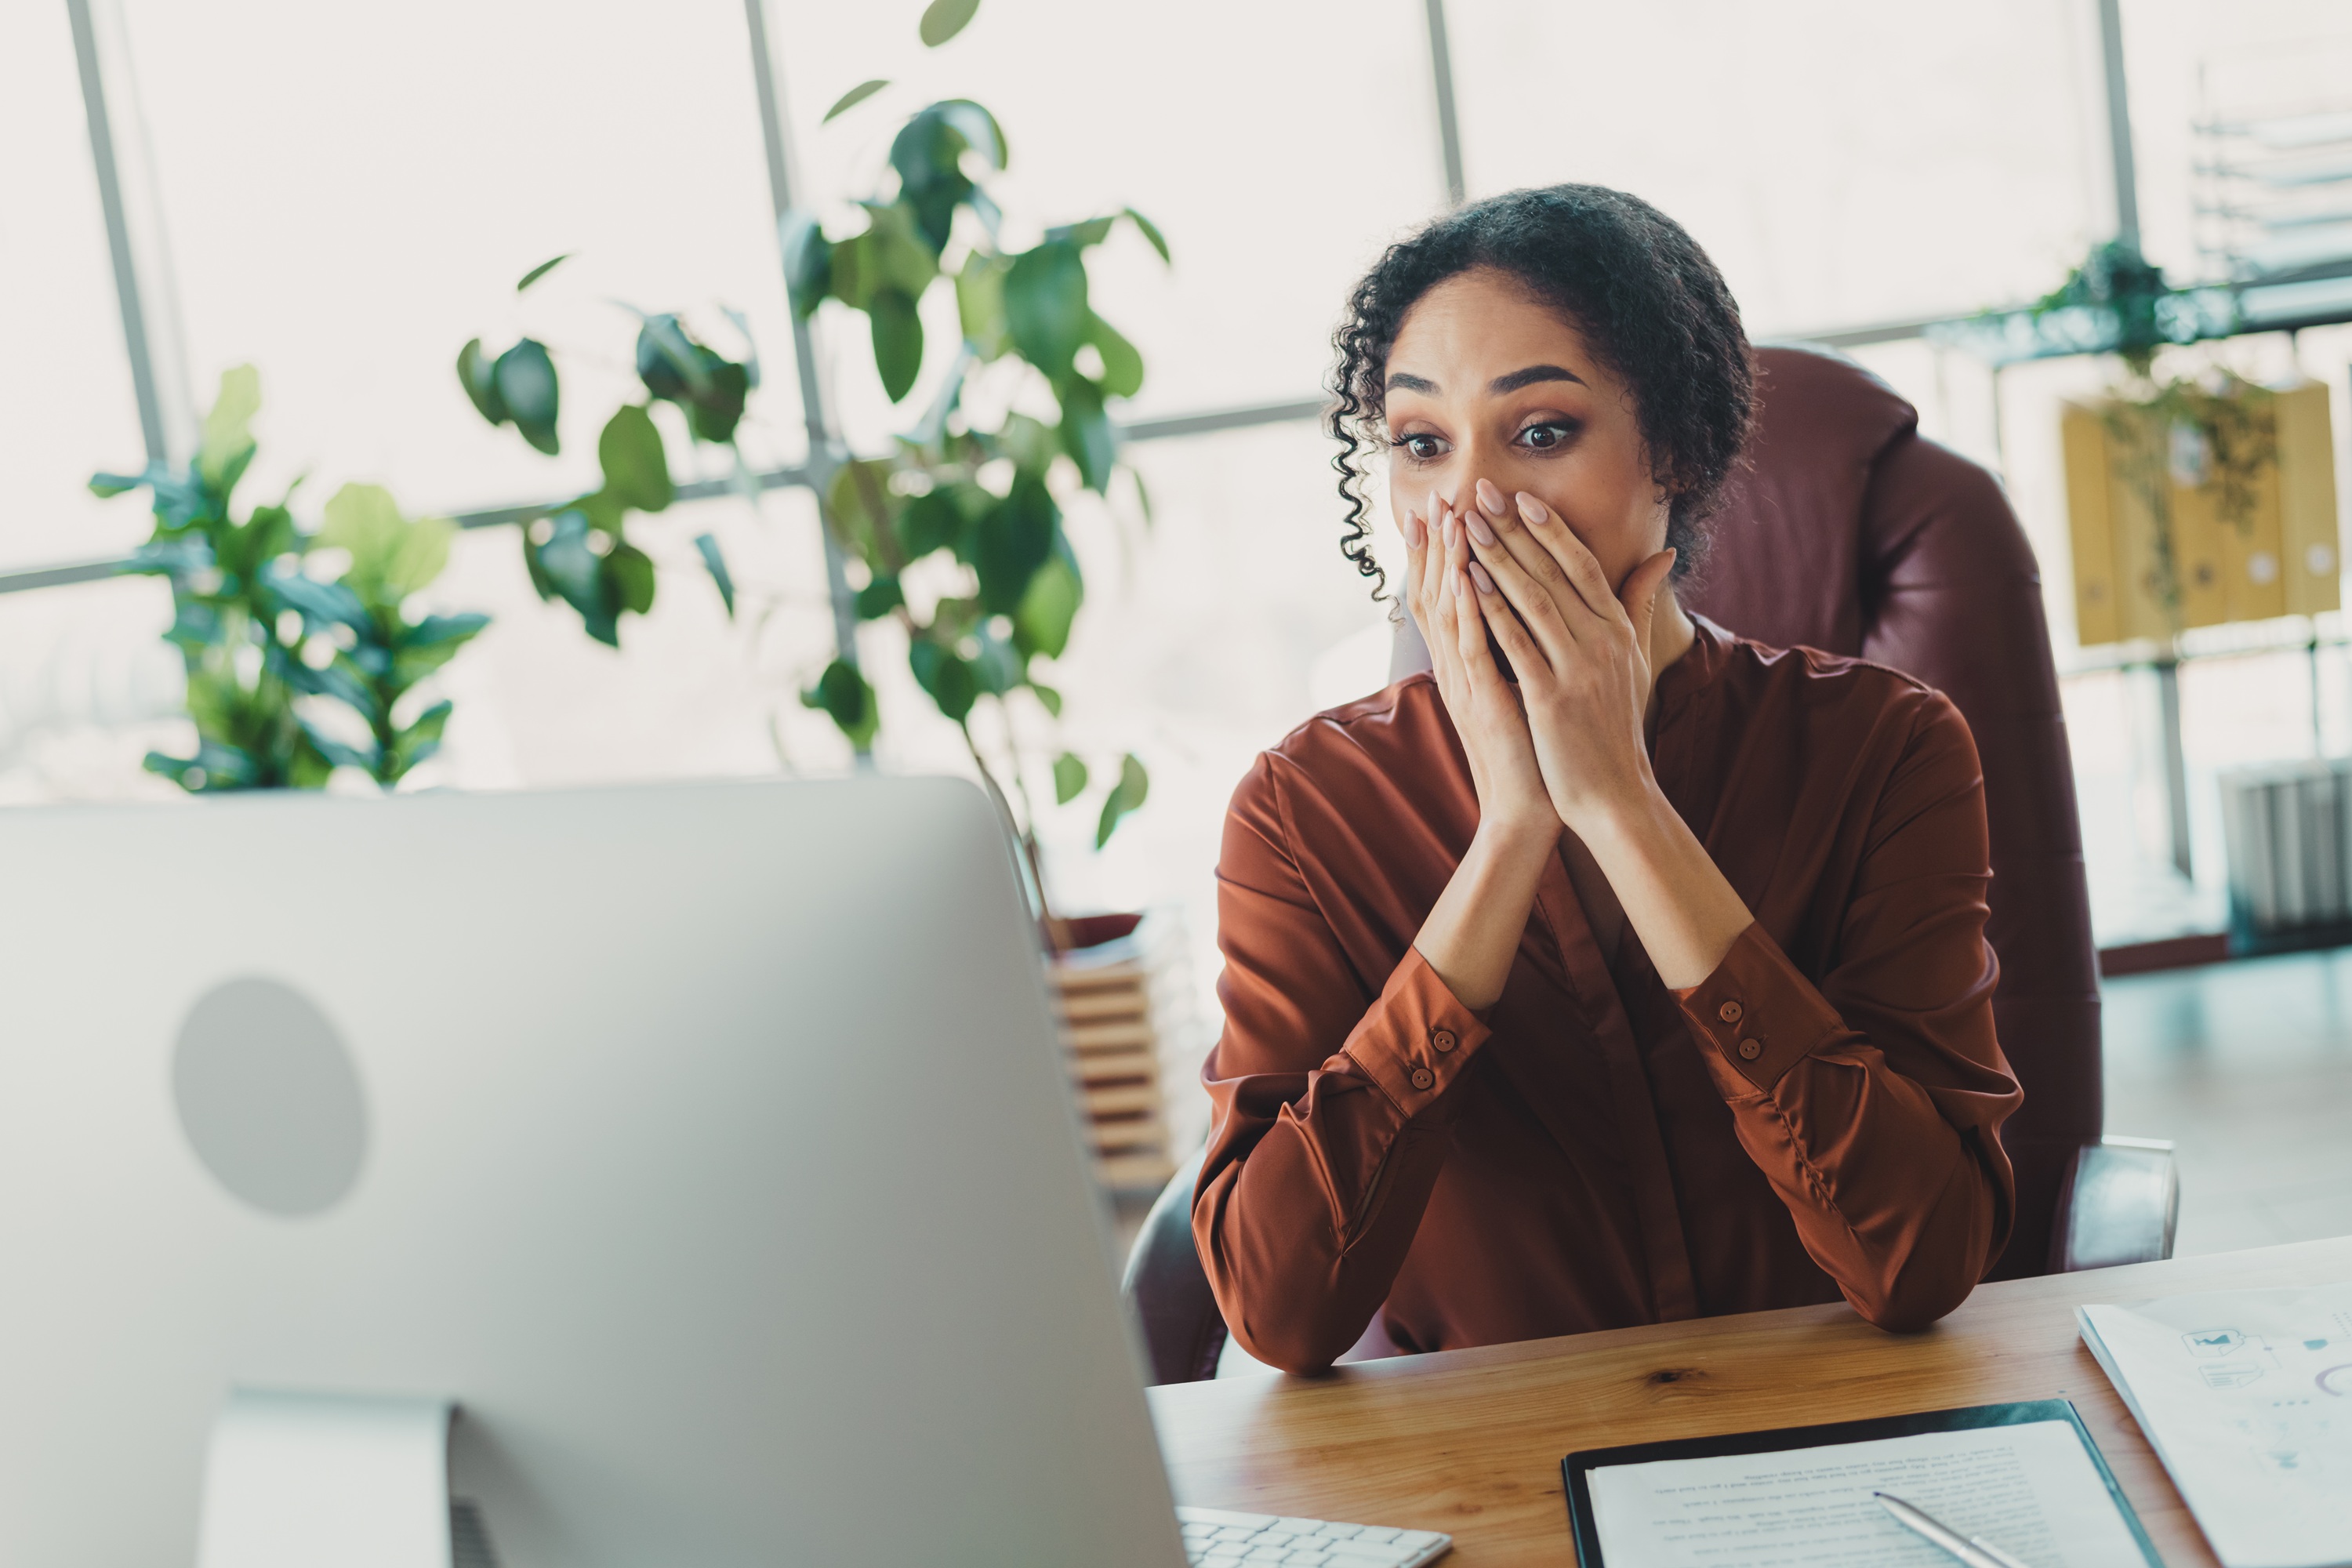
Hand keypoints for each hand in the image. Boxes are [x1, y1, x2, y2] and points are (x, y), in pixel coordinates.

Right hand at [1402, 496, 1557, 850]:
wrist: (1530, 806)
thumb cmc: (1532, 747)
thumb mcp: (1526, 685)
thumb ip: (1523, 645)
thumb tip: (1531, 612)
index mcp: (1467, 661)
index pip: (1449, 595)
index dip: (1443, 551)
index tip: (1443, 507)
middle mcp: (1456, 667)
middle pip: (1438, 594)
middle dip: (1437, 544)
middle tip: (1435, 497)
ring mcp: (1464, 682)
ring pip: (1449, 610)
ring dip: (1448, 562)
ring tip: (1448, 518)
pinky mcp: (1482, 700)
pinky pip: (1469, 646)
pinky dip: (1468, 607)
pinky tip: (1468, 574)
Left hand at [1453, 478, 1676, 836]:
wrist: (1615, 795)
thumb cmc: (1616, 728)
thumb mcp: (1633, 660)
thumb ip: (1639, 604)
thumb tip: (1663, 554)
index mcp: (1617, 630)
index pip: (1582, 564)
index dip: (1550, 527)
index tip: (1520, 495)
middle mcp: (1602, 642)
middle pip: (1553, 571)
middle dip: (1514, 528)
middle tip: (1481, 491)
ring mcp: (1578, 669)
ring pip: (1533, 599)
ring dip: (1499, 557)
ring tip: (1468, 522)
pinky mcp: (1552, 698)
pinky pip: (1516, 644)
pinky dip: (1491, 609)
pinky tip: (1467, 582)